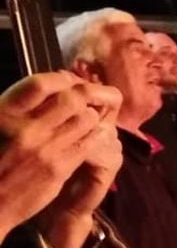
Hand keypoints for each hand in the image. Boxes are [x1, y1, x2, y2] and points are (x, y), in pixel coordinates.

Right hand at [0, 73, 121, 247]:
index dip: (61, 79)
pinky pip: (88, 144)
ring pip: (85, 119)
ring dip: (92, 116)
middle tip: (89, 98)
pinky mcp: (60, 167)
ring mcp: (45, 148)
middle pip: (70, 99)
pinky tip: (95, 135)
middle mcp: (26, 128)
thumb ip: (19, 110)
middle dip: (85, 95)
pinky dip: (95, 136)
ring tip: (91, 117)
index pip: (39, 84)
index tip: (68, 81)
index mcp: (4, 112)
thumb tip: (48, 92)